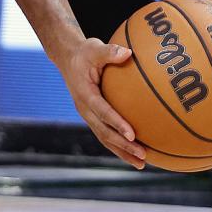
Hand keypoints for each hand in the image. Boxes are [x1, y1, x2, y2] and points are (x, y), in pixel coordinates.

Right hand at [59, 38, 145, 168]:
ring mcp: (88, 115)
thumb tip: (129, 53)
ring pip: (104, 138)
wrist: (68, 59)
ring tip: (141, 163)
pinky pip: (105, 134)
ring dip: (122, 152)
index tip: (132, 134)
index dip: (116, 123)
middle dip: (123, 146)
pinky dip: (119, 145)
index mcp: (84, 94)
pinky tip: (134, 152)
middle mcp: (84, 109)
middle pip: (104, 132)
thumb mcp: (94, 48)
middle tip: (143, 155)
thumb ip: (110, 52)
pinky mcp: (92, 117)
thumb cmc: (84, 53)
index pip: (102, 111)